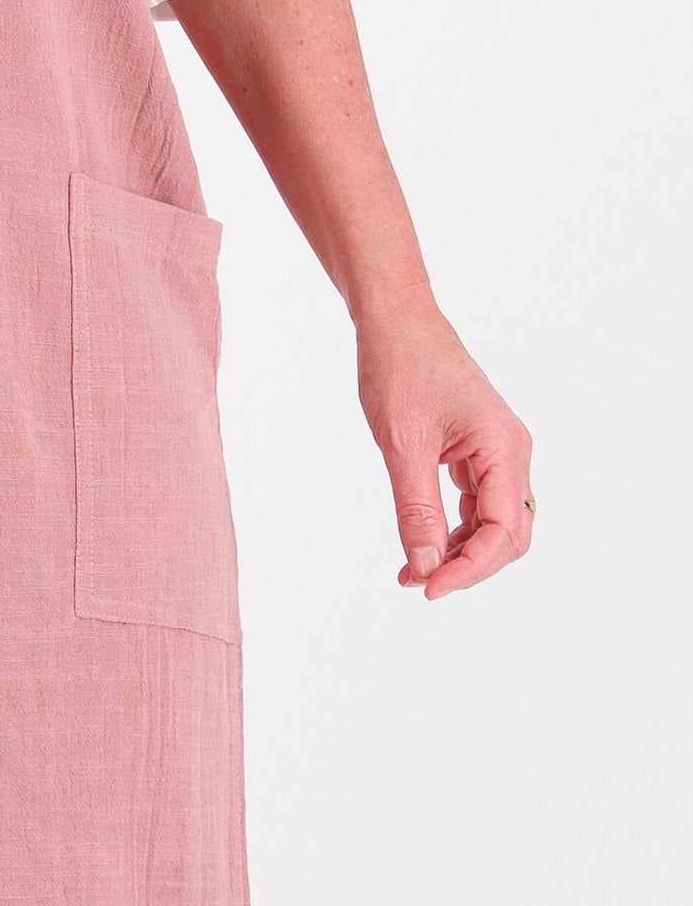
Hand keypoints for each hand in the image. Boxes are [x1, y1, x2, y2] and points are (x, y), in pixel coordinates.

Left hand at [355, 288, 533, 599]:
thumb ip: (417, 509)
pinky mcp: (478, 447)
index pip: (502, 532)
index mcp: (504, 448)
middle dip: (469, 565)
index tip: (427, 587)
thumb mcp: (403, 444)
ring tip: (415, 569)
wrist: (394, 319)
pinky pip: (478, 501)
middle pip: (509, 534)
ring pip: (494, 521)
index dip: (469, 569)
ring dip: (461, 550)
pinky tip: (423, 541)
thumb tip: (425, 567)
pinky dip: (455, 526)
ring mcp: (497, 449)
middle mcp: (511, 451)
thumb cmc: (400, 367)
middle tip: (420, 584)